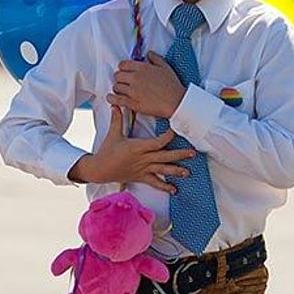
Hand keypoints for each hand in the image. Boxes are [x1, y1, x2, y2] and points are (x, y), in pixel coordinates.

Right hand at [69, 107, 193, 193]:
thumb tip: (115, 104)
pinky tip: (174, 190)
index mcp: (137, 147)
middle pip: (164, 156)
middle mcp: (143, 159)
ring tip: (188, 172)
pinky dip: (164, 187)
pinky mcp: (141, 177)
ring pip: (162, 170)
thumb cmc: (107, 150)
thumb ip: (117, 119)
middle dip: (179, 155)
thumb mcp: (113, 134)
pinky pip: (154, 183)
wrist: (100, 169)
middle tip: (193, 153)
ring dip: (175, 171)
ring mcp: (143, 169)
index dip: (167, 137)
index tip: (175, 130)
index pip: (156, 142)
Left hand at [106, 53, 185, 118]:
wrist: (176, 102)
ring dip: (117, 88)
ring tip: (121, 91)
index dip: (123, 68)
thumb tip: (148, 53)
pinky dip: (112, 98)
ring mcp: (133, 91)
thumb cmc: (172, 85)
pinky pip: (117, 99)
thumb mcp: (166, 67)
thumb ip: (155, 58)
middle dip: (120, 78)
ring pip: (116, 87)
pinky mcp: (133, 103)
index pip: (123, 64)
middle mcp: (135, 78)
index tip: (125, 72)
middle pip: (117, 75)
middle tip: (124, 82)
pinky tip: (111, 98)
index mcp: (142, 67)